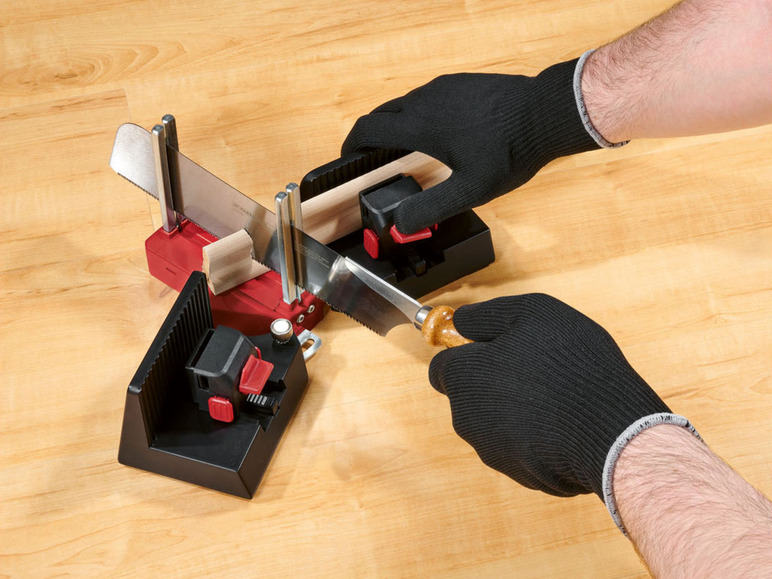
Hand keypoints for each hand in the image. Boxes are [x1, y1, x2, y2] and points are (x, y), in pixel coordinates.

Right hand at [342, 60, 598, 232]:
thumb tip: (399, 226)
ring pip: (405, 104)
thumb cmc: (511, 150)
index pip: (367, 129)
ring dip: (396, 126)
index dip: (351, 145)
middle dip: (372, 137)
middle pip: (382, 114)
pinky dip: (418, 116)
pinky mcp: (460, 82)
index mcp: (419, 124)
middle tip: (374, 160)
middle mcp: (426, 99)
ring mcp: (444, 86)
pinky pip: (427, 97)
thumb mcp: (469, 190)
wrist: (546, 112)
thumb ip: (430, 208)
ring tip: (405, 151)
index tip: (348, 159)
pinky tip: (437, 134)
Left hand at [429, 294, 671, 496]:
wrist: (613, 432)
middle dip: (491, 381)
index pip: (442, 367)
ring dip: (514, 409)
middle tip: (532, 367)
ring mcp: (491, 450)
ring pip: (494, 422)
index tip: (491, 348)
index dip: (466, 354)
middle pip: (468, 395)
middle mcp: (466, 418)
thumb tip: (462, 320)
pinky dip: (534, 436)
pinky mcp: (519, 474)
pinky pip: (519, 448)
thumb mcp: (530, 312)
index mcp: (461, 377)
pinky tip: (563, 423)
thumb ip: (487, 315)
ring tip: (554, 395)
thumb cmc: (570, 366)